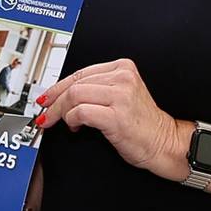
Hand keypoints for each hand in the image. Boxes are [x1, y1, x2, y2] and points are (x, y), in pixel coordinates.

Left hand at [34, 59, 188, 179]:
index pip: (80, 72)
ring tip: (63, 123)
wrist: (164, 142)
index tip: (47, 98)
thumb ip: (96, 89)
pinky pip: (80, 112)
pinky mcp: (117, 115)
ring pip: (74, 96)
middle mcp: (123, 77)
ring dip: (61, 112)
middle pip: (74, 83)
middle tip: (45, 114)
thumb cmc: (141, 124)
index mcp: (123, 68)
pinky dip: (72, 120)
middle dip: (54, 101)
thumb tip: (61, 94)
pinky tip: (76, 127)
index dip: (58, 86)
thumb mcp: (120, 97)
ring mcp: (121, 95)